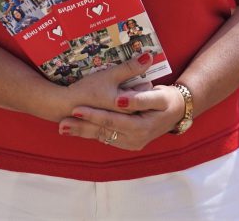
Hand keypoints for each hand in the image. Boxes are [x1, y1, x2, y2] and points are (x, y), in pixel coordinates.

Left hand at [57, 55, 183, 150]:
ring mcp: (130, 143)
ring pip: (102, 136)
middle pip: (104, 131)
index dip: (94, 115)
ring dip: (82, 132)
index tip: (76, 108)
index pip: (113, 120)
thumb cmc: (166, 100)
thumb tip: (121, 99)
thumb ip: (139, 98)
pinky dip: (91, 133)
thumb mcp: (157, 96)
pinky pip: (106, 138)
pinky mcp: (127, 142)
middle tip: (62, 123)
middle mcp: (135, 139)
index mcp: (141, 128)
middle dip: (82, 126)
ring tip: (64, 127)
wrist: (176, 111)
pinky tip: (77, 130)